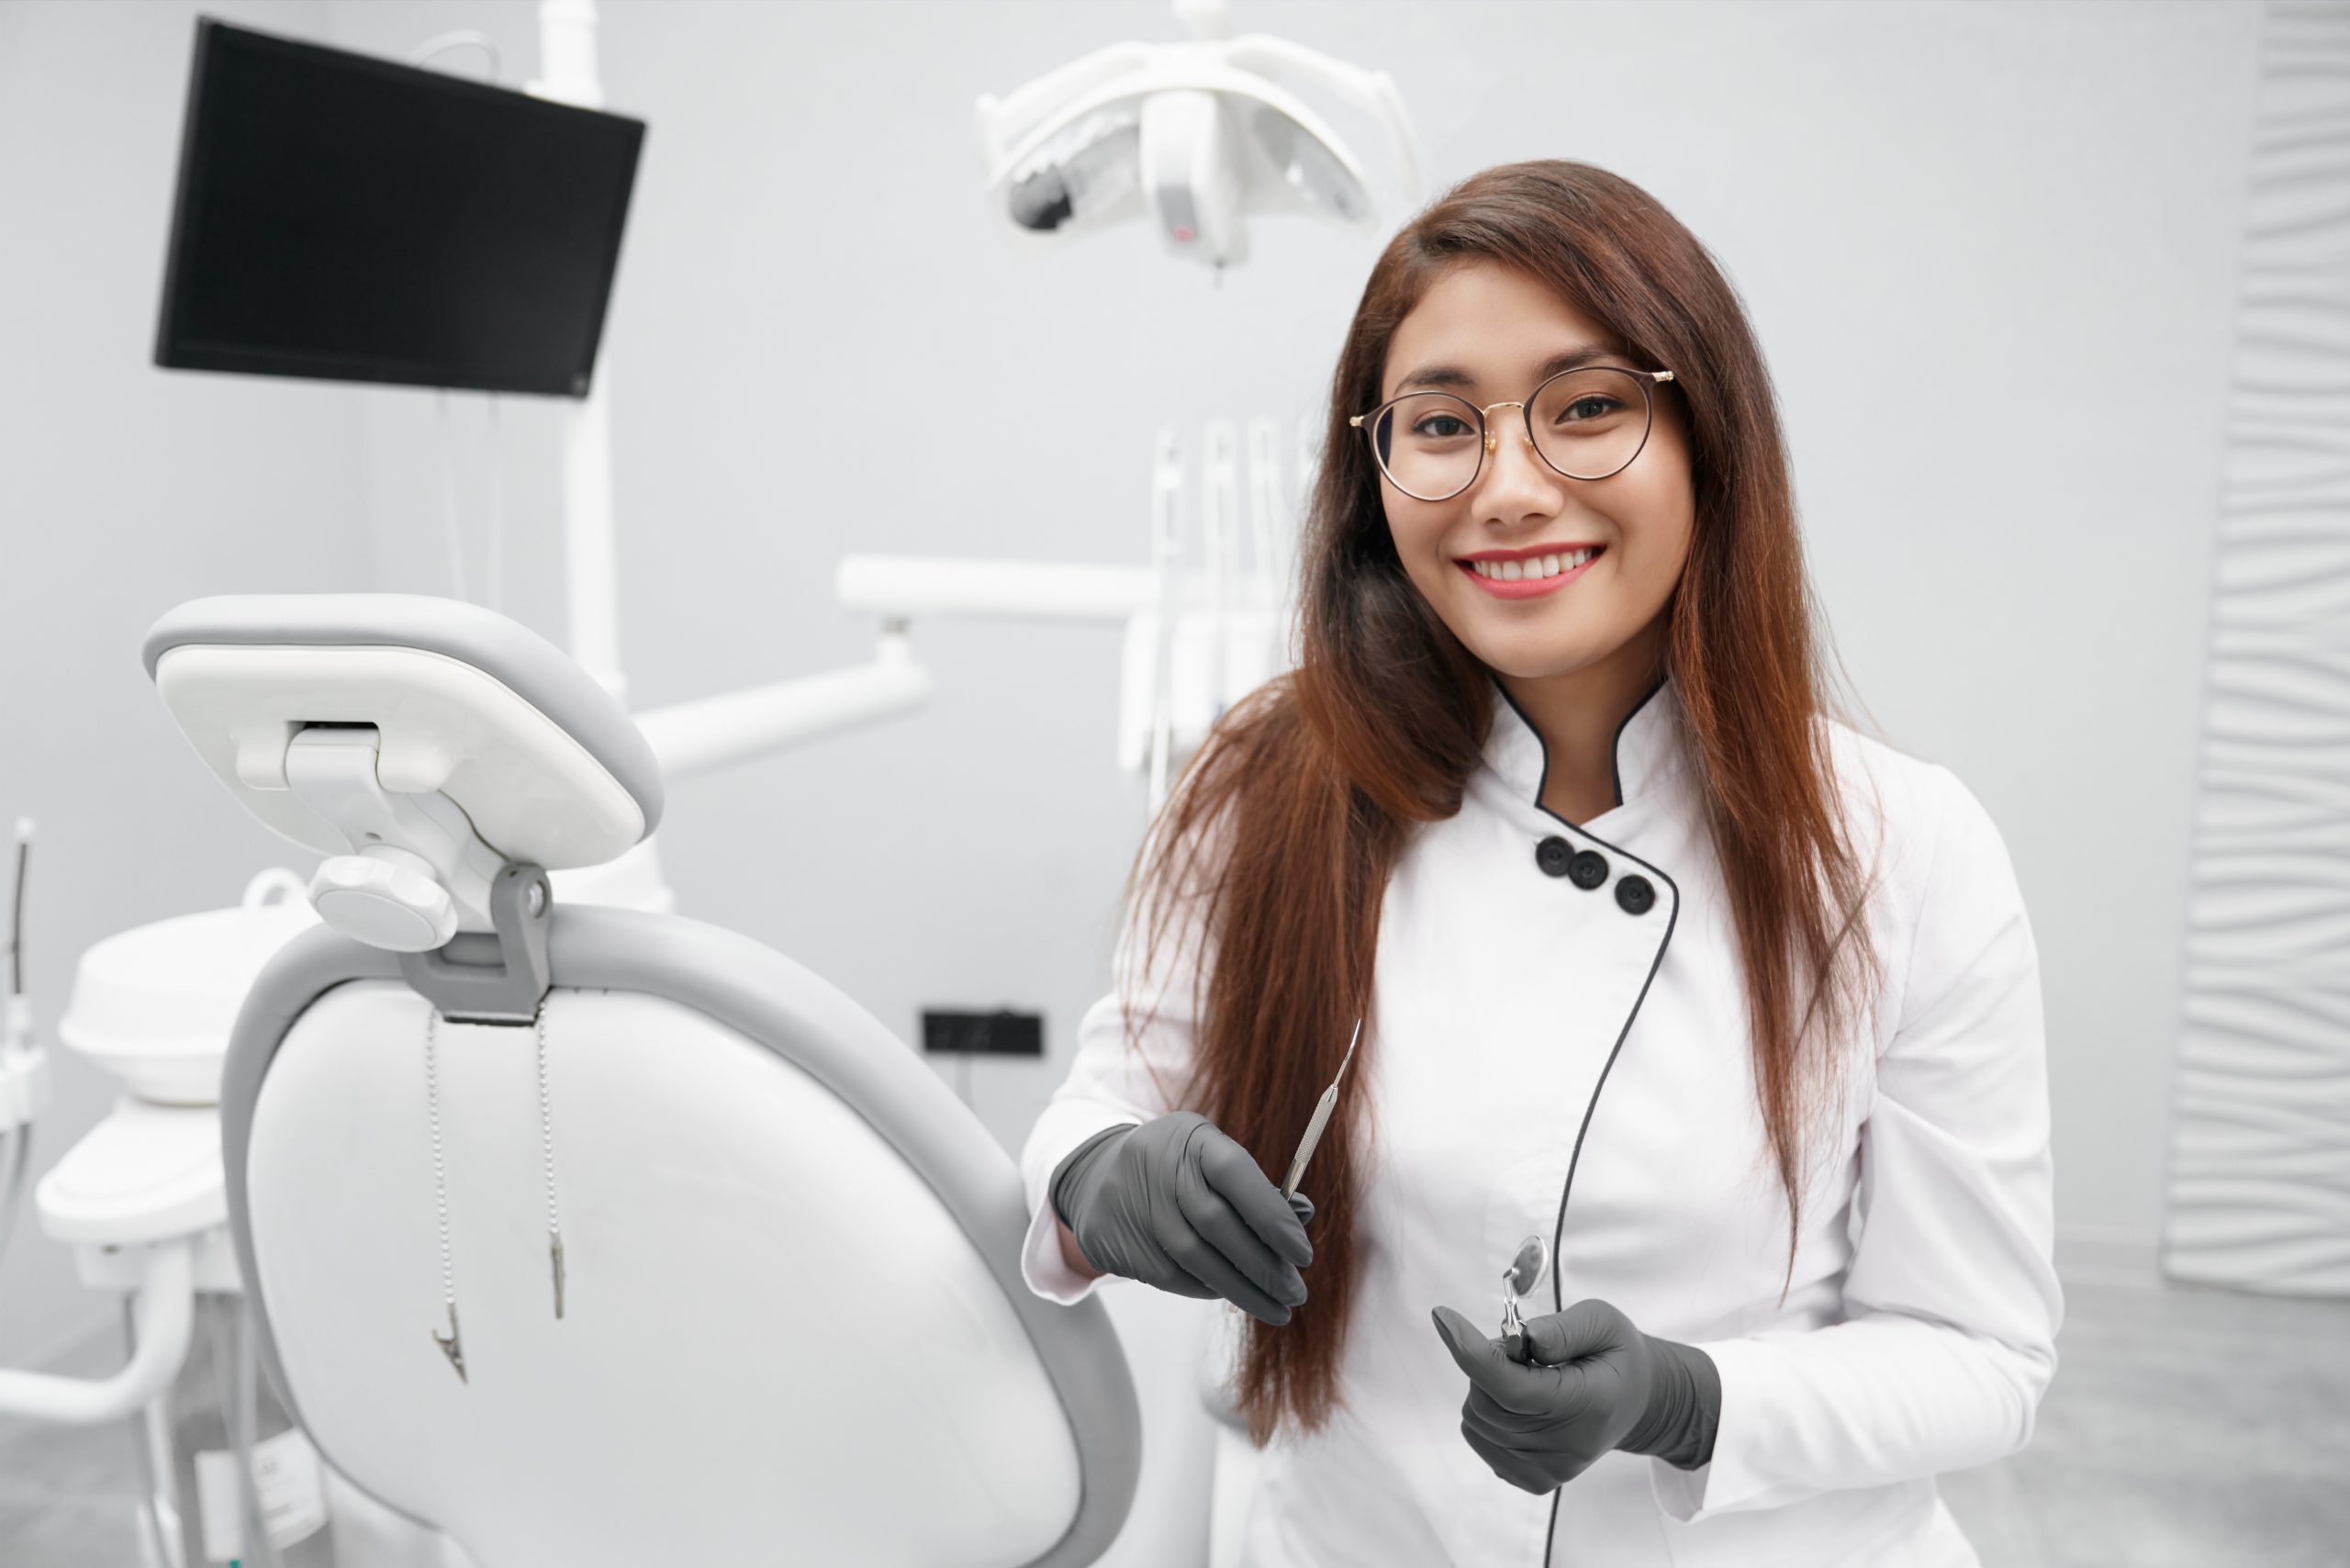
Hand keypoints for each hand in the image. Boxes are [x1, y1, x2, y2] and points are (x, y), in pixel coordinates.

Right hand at [1050, 1112, 1314, 1324]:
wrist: (1097, 1179)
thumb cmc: (1179, 1170)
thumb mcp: (1214, 1159)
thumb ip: (1257, 1187)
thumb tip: (1302, 1216)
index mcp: (1190, 1138)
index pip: (1235, 1173)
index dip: (1272, 1215)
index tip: (1302, 1254)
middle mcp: (1158, 1168)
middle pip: (1217, 1224)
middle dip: (1263, 1265)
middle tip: (1295, 1292)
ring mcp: (1136, 1207)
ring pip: (1196, 1260)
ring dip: (1243, 1291)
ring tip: (1277, 1308)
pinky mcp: (1120, 1244)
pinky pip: (1174, 1277)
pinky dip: (1210, 1290)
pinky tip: (1235, 1295)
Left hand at [1430, 1298, 1719, 1492]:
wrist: (1636, 1403)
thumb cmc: (1615, 1355)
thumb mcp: (1603, 1322)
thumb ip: (1564, 1328)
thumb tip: (1525, 1339)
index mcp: (1589, 1404)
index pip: (1514, 1389)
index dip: (1471, 1353)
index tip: (1443, 1316)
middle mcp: (1569, 1448)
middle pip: (1487, 1403)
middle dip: (1488, 1363)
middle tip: (1521, 1351)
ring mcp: (1551, 1471)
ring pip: (1477, 1421)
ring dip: (1487, 1388)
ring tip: (1528, 1376)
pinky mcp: (1535, 1481)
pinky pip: (1481, 1440)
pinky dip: (1488, 1413)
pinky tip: (1521, 1403)